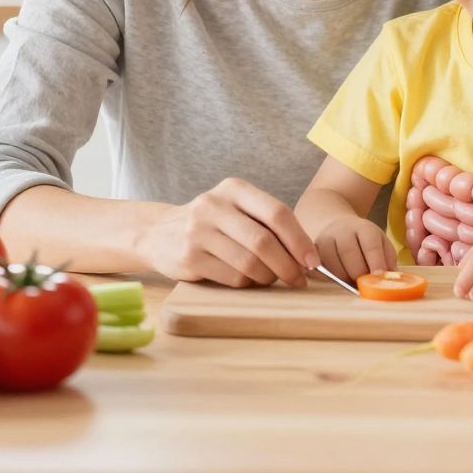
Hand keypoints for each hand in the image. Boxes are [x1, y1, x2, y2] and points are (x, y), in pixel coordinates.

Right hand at [136, 177, 318, 287]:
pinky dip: (247, 283)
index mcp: (234, 189)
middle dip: (288, 265)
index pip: (277, 213)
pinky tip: (246, 280)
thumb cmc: (213, 224)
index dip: (299, 240)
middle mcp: (214, 205)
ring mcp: (198, 231)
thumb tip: (307, 255)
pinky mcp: (188, 257)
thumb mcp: (236, 210)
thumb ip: (268, 224)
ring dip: (267, 277)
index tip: (313, 262)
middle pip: (264, 241)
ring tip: (271, 279)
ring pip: (249, 263)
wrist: (159, 232)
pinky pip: (231, 277)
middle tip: (298, 279)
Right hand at [314, 217, 394, 282]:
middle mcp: (342, 231)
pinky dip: (329, 278)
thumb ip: (388, 260)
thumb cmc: (365, 242)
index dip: (375, 262)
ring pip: (332, 262)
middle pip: (349, 253)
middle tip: (365, 286)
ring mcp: (325, 239)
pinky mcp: (313, 251)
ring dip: (343, 279)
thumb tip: (389, 279)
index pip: (370, 244)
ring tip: (352, 284)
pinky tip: (338, 281)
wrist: (337, 228)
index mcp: (364, 228)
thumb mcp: (381, 244)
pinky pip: (319, 268)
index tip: (379, 278)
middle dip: (358, 273)